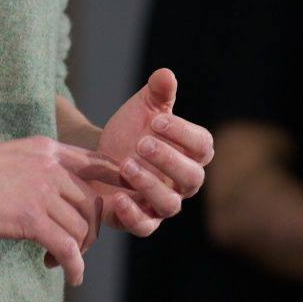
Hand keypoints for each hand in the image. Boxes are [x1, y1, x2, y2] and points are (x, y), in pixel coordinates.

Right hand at [0, 136, 123, 286]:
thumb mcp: (7, 159)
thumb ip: (35, 170)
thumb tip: (51, 198)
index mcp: (46, 149)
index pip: (98, 164)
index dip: (117, 185)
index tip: (122, 205)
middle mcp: (50, 166)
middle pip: (93, 202)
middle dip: (90, 230)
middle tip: (72, 248)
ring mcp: (41, 190)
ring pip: (82, 227)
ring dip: (78, 252)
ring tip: (59, 263)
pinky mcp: (28, 217)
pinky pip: (67, 247)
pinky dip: (75, 266)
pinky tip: (71, 277)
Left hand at [94, 68, 212, 236]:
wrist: (100, 156)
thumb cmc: (131, 132)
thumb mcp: (143, 108)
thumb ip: (157, 93)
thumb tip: (165, 74)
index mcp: (191, 153)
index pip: (203, 146)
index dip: (183, 133)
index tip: (157, 120)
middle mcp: (183, 183)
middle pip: (192, 178)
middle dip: (168, 159)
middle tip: (141, 142)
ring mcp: (162, 204)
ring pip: (169, 205)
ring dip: (149, 185)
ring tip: (126, 165)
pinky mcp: (141, 220)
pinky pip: (144, 226)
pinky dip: (132, 215)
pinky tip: (117, 197)